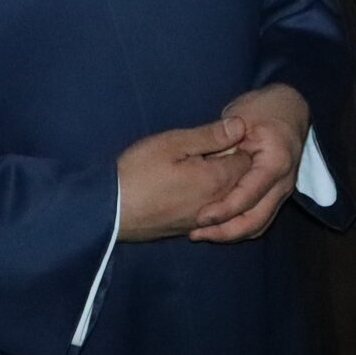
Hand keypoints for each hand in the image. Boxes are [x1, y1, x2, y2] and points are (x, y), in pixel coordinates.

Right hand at [115, 118, 251, 242]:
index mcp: (216, 180)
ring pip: (227, 199)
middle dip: (235, 163)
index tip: (224, 135)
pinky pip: (212, 213)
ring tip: (200, 165)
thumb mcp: (172, 143)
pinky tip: (191, 187)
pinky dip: (211, 199)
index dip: (241, 145)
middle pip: (241, 183)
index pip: (248, 161)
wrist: (108, 212)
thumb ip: (209, 136)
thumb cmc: (137, 171)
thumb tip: (241, 125)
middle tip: (212, 148)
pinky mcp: (187, 229)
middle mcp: (216, 205)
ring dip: (223, 182)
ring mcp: (202, 220)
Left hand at [189, 83, 309, 242]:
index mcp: (275, 162)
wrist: (288, 109)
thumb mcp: (239, 119)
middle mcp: (283, 183)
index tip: (200, 218)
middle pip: (256, 220)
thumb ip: (223, 144)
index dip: (224, 210)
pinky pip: (258, 220)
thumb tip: (202, 169)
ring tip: (201, 234)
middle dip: (225, 232)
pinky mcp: (275, 196)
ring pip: (258, 225)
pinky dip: (237, 228)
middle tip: (196, 233)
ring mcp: (282, 192)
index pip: (249, 195)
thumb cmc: (262, 110)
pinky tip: (215, 227)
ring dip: (230, 234)